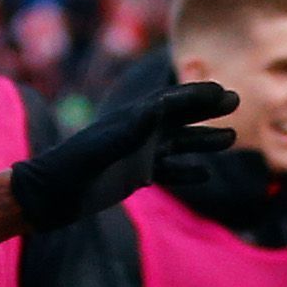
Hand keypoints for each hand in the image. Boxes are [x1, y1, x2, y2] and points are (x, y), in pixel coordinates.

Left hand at [5, 79, 240, 230]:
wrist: (50, 196)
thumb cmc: (72, 169)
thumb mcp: (102, 147)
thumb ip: (131, 129)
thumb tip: (160, 105)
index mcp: (131, 120)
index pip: (170, 101)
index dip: (197, 94)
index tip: (222, 90)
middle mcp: (138, 132)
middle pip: (179, 116)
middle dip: (207, 108)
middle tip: (236, 100)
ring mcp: (137, 154)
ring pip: (179, 144)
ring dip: (204, 140)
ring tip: (231, 138)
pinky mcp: (135, 175)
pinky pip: (168, 170)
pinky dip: (187, 171)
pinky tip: (205, 174)